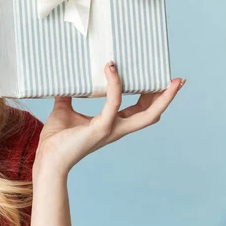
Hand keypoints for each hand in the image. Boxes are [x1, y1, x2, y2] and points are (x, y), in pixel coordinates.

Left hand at [33, 61, 184, 176]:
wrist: (47, 157)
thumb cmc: (56, 137)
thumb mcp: (64, 109)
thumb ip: (68, 96)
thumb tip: (65, 80)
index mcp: (111, 124)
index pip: (138, 110)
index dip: (151, 97)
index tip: (158, 79)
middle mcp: (116, 128)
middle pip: (151, 114)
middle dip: (166, 98)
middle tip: (178, 80)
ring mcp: (111, 129)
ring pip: (146, 114)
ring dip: (160, 97)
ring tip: (169, 81)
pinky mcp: (101, 127)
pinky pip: (114, 103)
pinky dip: (115, 85)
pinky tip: (111, 69)